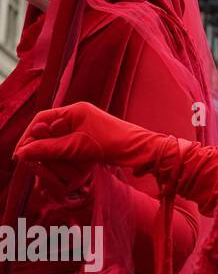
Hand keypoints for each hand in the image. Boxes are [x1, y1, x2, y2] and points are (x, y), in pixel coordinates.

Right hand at [16, 101, 164, 185]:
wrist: (141, 150)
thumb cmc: (112, 143)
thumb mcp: (76, 147)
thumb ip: (48, 149)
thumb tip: (21, 153)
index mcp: (76, 110)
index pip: (42, 119)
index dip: (29, 136)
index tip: (20, 153)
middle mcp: (80, 114)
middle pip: (49, 128)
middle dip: (37, 143)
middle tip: (26, 160)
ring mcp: (86, 125)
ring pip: (58, 137)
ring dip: (48, 150)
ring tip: (38, 163)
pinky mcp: (91, 137)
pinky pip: (69, 143)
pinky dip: (60, 152)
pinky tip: (55, 162)